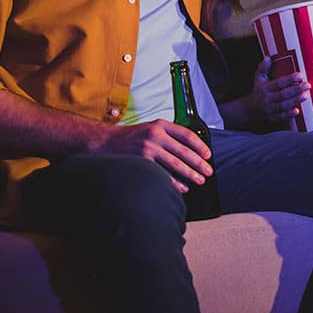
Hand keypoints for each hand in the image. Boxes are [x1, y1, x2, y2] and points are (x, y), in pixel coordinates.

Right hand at [96, 119, 212, 193]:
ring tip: (200, 180)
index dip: (200, 146)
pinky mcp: (141, 161)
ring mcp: (148, 148)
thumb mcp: (149, 128)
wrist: (104, 142)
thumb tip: (188, 149)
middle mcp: (156, 135)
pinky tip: (183, 187)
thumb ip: (167, 135)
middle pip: (184, 151)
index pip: (187, 134)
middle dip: (199, 163)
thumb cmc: (129, 137)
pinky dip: (175, 182)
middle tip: (208, 172)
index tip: (208, 155)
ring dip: (190, 174)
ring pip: (176, 163)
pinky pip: (163, 174)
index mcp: (160, 125)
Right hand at [248, 55, 309, 125]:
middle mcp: (268, 98)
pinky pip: (280, 117)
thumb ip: (263, 68)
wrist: (247, 110)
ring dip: (294, 101)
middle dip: (296, 90)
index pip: (278, 83)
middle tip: (307, 85)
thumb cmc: (257, 92)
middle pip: (283, 94)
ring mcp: (270, 109)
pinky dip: (288, 115)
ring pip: (283, 105)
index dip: (289, 79)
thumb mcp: (258, 78)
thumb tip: (267, 57)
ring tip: (305, 96)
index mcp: (265, 88)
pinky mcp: (272, 117)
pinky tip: (297, 111)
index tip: (299, 76)